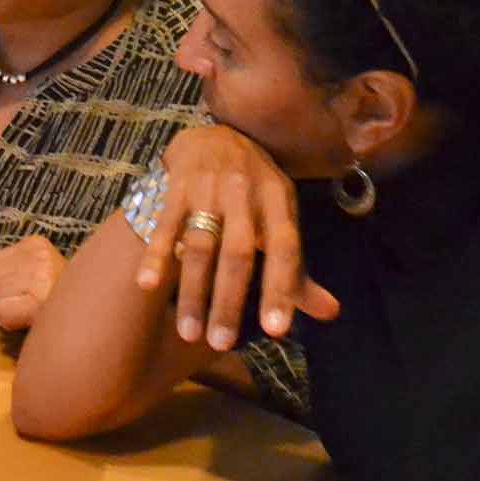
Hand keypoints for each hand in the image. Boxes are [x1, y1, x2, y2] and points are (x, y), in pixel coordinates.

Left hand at [0, 236, 64, 331]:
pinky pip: (0, 313)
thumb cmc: (53, 299)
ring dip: (6, 311)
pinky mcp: (41, 303)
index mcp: (36, 245)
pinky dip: (10, 321)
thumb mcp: (21, 275)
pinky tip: (29, 319)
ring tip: (30, 310)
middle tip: (27, 302)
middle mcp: (40, 257)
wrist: (88, 317)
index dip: (1, 285)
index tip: (26, 289)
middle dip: (1, 297)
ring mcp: (42, 279)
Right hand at [135, 126, 338, 350]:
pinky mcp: (176, 187)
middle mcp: (245, 193)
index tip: (274, 331)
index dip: (281, 288)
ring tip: (188, 332)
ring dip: (193, 291)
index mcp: (279, 200)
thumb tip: (331, 313)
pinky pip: (164, 224)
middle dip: (229, 300)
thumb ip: (298, 270)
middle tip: (221, 344)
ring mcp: (208, 188)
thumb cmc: (253, 192)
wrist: (213, 137)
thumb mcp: (281, 219)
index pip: (285, 248)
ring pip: (200, 245)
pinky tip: (148, 285)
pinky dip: (155, 254)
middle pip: (238, 253)